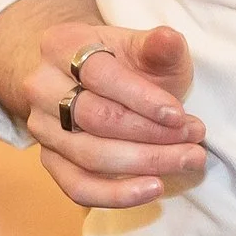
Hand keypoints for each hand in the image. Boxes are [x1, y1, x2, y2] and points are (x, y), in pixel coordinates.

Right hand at [24, 21, 205, 207]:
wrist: (93, 82)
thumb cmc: (129, 64)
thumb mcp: (146, 49)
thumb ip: (159, 46)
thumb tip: (167, 40)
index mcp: (60, 46)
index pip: (99, 76)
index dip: (142, 98)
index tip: (180, 115)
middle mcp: (40, 86)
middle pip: (95, 118)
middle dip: (152, 133)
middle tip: (195, 138)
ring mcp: (41, 126)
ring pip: (89, 154)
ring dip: (145, 162)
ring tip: (188, 159)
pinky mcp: (49, 159)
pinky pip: (76, 185)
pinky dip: (115, 195)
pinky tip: (153, 189)